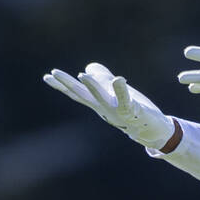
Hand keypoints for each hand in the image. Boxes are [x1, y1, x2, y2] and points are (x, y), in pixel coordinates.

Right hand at [43, 63, 175, 150]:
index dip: (62, 85)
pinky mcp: (133, 111)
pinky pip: (126, 101)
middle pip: (83, 94)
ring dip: (92, 86)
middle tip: (53, 73)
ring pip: (102, 98)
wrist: (152, 130)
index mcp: (98, 103)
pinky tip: (118, 79)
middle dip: (68, 84)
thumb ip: (101, 77)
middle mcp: (104, 107)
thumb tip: (89, 69)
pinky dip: (122, 91)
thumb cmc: (131, 110)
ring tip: (82, 74)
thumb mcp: (112, 92)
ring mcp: (117, 110)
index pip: (76, 92)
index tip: (47, 76)